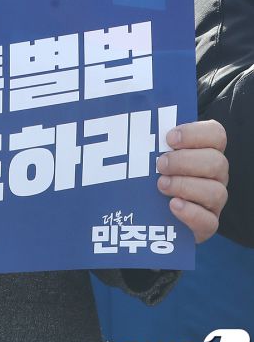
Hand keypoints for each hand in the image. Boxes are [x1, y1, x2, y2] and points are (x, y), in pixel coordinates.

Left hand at [157, 119, 227, 242]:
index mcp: (205, 149)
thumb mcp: (146, 148)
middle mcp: (215, 174)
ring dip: (185, 186)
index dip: (195, 134)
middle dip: (185, 162)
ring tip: (161, 185)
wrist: (145, 208)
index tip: (169, 138)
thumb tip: (124, 117)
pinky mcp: (207, 224)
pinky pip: (210, 222)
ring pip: (216, 192)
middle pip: (217, 162)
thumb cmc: (147, 169)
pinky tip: (172, 205)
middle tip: (160, 164)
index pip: (216, 134)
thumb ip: (146, 135)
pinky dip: (191, 213)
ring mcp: (213, 200)